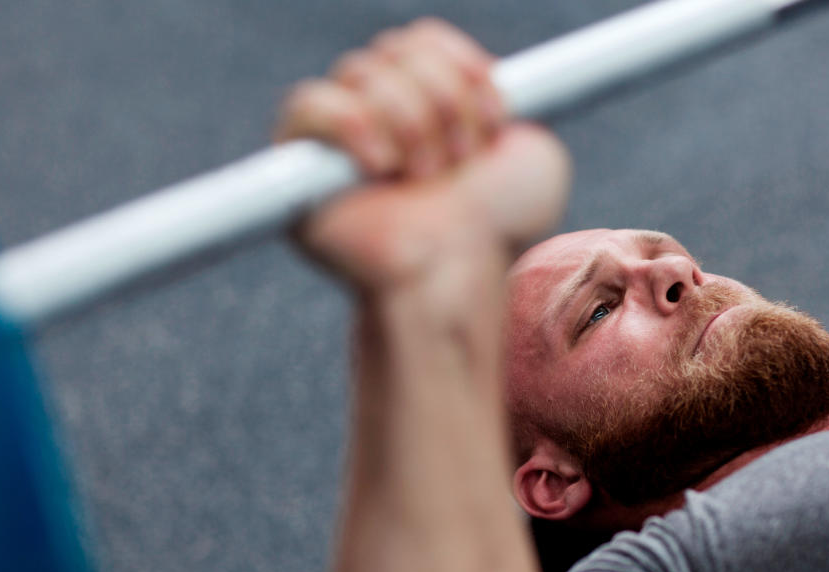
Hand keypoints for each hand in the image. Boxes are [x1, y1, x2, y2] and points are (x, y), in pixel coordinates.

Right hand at [275, 18, 570, 290]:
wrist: (456, 274)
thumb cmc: (494, 229)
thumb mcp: (532, 158)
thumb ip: (508, 107)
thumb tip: (481, 77)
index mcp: (427, 105)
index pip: (423, 40)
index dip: (461, 66)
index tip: (496, 117)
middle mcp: (379, 115)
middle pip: (395, 48)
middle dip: (444, 100)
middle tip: (459, 161)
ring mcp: (336, 139)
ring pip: (362, 71)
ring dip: (412, 122)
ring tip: (425, 178)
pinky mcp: (296, 167)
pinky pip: (308, 103)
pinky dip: (353, 124)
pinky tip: (380, 166)